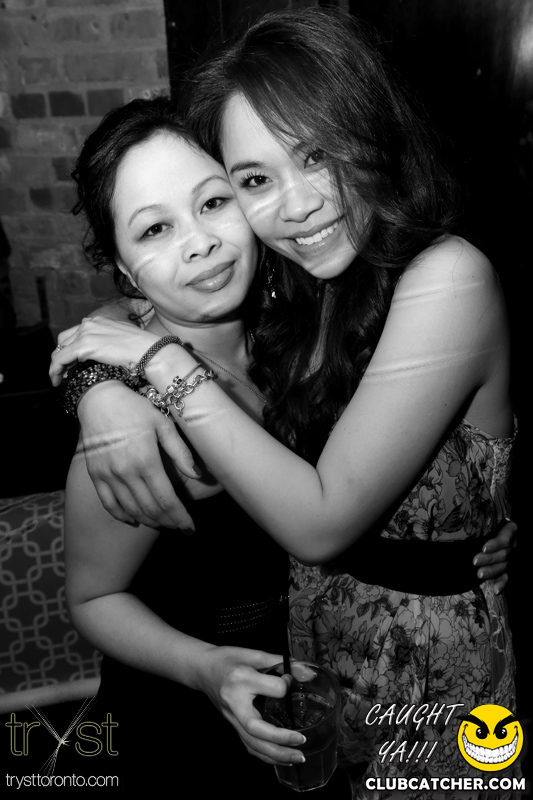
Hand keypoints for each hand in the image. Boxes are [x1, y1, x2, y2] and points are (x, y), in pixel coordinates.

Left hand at [49, 316, 159, 385]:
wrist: (152, 352)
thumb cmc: (144, 350)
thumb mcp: (123, 341)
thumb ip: (109, 343)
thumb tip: (105, 354)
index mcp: (99, 321)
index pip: (76, 333)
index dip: (70, 349)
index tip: (71, 364)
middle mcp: (89, 323)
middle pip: (64, 340)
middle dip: (61, 356)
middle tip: (64, 372)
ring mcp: (86, 333)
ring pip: (60, 350)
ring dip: (56, 365)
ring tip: (58, 379)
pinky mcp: (85, 345)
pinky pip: (60, 359)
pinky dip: (55, 370)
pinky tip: (56, 381)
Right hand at [77, 381, 199, 529]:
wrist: (99, 399)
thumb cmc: (135, 409)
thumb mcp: (162, 424)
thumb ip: (180, 451)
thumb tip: (197, 474)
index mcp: (146, 460)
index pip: (166, 499)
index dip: (180, 517)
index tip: (190, 528)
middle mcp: (125, 472)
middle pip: (150, 509)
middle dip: (168, 522)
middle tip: (180, 527)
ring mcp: (108, 476)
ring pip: (131, 510)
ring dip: (149, 521)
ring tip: (163, 524)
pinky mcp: (95, 475)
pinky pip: (109, 504)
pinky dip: (123, 516)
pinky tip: (135, 519)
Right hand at [199, 647, 305, 765]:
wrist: (201, 668)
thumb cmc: (228, 658)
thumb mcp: (253, 654)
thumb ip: (279, 662)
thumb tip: (306, 672)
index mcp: (242, 679)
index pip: (273, 689)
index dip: (287, 684)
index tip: (290, 679)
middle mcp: (235, 702)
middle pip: (258, 729)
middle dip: (282, 739)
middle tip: (302, 740)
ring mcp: (231, 717)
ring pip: (252, 744)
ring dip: (276, 755)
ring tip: (298, 757)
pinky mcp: (231, 725)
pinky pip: (248, 746)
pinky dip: (266, 756)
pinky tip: (281, 758)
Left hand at [473, 517, 516, 593]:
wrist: (485, 528)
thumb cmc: (480, 520)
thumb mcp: (482, 517)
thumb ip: (477, 517)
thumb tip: (460, 519)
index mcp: (508, 529)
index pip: (505, 537)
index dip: (496, 544)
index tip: (483, 548)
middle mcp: (511, 544)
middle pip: (503, 553)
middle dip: (489, 558)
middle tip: (475, 561)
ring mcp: (510, 557)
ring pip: (503, 566)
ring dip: (492, 571)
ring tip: (479, 574)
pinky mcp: (506, 568)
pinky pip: (506, 577)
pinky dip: (501, 584)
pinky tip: (496, 590)